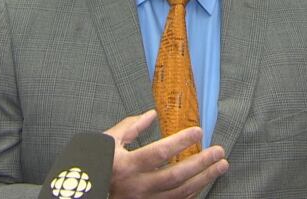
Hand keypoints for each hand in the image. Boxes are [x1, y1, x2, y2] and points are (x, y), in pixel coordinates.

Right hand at [104, 110, 228, 198]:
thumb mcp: (107, 141)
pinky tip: (204, 181)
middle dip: (201, 164)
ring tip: (221, 165)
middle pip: (175, 176)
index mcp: (126, 165)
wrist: (85, 192)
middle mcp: (137, 186)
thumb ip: (131, 127)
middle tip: (219, 151)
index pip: (159, 152)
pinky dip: (193, 192)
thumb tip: (153, 115)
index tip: (198, 131)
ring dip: (203, 178)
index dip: (180, 142)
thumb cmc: (97, 163)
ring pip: (180, 192)